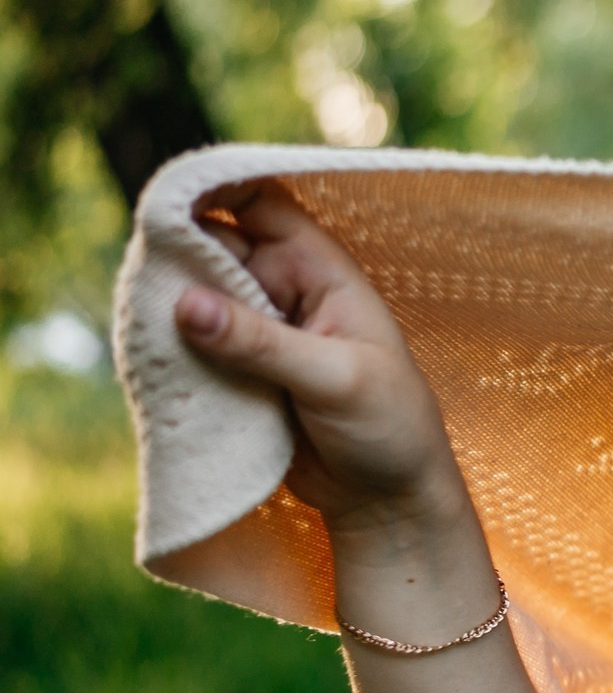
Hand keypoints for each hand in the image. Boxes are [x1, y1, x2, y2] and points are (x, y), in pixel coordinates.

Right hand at [175, 184, 467, 538]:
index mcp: (323, 273)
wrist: (388, 501)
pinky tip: (147, 350)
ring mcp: (258, 331)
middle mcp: (286, 292)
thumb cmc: (390, 429)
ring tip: (143, 318)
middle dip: (177, 254)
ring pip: (196, 296)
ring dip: (167, 302)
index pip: (262, 205)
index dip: (216, 191)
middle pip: (214, 247)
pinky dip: (170, 344)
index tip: (167, 204)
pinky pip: (191, 344)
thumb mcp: (334, 380)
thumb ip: (261, 343)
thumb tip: (185, 302)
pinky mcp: (237, 371)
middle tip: (147, 278)